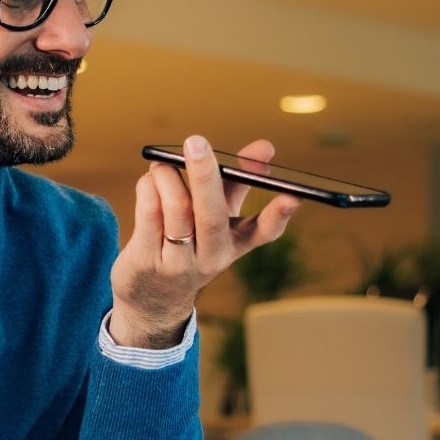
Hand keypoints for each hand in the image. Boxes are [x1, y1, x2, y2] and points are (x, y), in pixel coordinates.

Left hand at [108, 134, 299, 348]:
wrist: (154, 298)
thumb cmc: (191, 244)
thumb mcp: (218, 219)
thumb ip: (238, 182)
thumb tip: (264, 147)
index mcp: (235, 244)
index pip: (264, 233)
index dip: (279, 215)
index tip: (293, 195)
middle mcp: (211, 256)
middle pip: (211, 215)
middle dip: (205, 176)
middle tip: (197, 142)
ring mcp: (179, 262)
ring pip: (176, 212)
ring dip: (167, 178)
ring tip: (162, 165)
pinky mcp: (147, 261)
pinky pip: (148, 217)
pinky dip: (149, 190)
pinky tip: (150, 180)